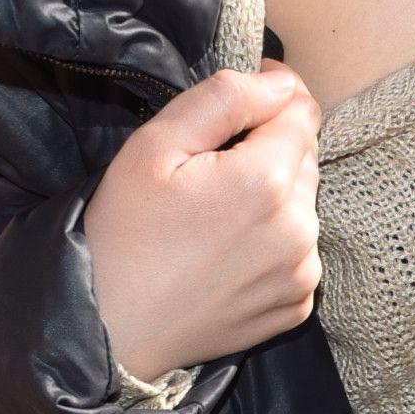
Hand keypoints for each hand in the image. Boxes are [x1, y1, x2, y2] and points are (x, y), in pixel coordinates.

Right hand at [85, 59, 322, 377]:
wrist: (109, 330)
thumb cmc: (122, 235)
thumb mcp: (155, 147)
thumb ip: (224, 99)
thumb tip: (281, 82)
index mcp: (266, 181)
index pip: (301, 111)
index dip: (271, 97)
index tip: (237, 107)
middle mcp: (298, 228)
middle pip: (304, 158)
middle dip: (268, 151)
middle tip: (208, 173)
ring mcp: (301, 272)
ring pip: (303, 206)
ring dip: (273, 199)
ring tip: (214, 218)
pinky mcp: (296, 305)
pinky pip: (299, 253)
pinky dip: (273, 244)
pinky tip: (227, 254)